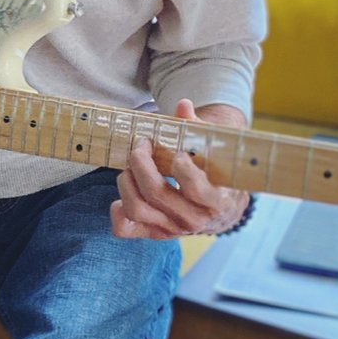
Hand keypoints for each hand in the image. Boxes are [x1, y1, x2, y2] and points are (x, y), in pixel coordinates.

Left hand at [111, 98, 249, 239]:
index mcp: (216, 201)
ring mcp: (172, 229)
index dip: (181, 166)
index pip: (195, 188)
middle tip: (141, 145)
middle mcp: (194, 220)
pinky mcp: (155, 233)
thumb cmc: (216, 173)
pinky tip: (125, 191)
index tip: (177, 151)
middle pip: (156, 193)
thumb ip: (198, 128)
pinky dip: (117, 211)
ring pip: (137, 209)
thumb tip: (183, 105)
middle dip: (141, 163)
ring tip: (130, 164)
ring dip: (126, 181)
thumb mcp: (214, 152)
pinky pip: (125, 229)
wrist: (220, 208)